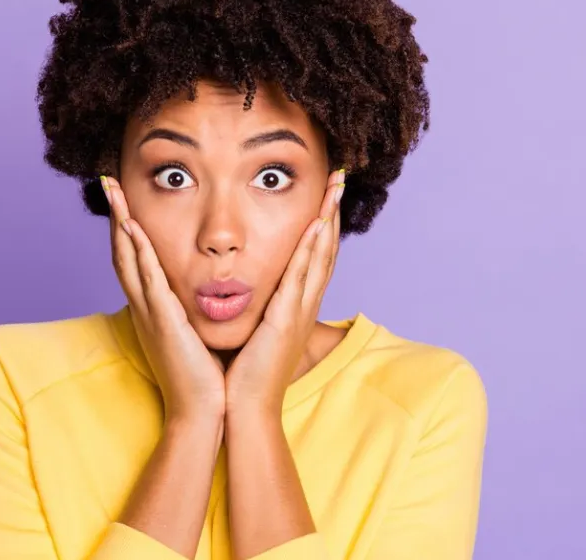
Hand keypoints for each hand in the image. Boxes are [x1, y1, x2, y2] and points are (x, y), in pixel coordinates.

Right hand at [102, 176, 225, 423]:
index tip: (124, 197)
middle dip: (115, 215)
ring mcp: (151, 314)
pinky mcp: (163, 323)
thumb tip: (205, 292)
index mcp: (154, 310)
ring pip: (129, 259)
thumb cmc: (205, 377)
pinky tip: (132, 228)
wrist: (203, 412)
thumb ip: (193, 311)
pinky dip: (139, 253)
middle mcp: (146, 308)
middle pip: (123, 252)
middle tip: (106, 181)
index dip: (128, 228)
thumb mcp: (195, 334)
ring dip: (120, 223)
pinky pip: (147, 281)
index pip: (136, 260)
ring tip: (113, 190)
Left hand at [224, 169, 344, 413]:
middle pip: (326, 248)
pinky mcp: (286, 320)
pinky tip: (315, 224)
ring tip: (335, 188)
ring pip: (319, 256)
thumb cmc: (245, 374)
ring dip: (328, 219)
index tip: (326, 192)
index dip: (323, 222)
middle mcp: (305, 305)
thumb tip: (248, 288)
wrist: (244, 409)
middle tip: (341, 176)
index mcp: (297, 306)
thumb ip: (258, 307)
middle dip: (333, 210)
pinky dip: (310, 249)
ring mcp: (299, 311)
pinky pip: (301, 277)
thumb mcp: (255, 330)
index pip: (315, 256)